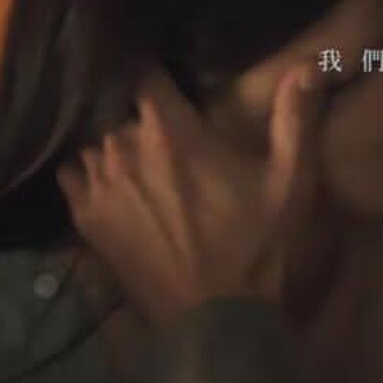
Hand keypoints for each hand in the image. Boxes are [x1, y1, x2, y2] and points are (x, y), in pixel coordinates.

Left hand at [56, 65, 326, 326]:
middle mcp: (123, 146)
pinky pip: (72, 174)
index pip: (143, 72)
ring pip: (94, 139)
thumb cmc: (255, 243)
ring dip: (113, 141)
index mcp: (170, 129)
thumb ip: (294, 118)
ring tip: (138, 156)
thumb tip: (309, 66)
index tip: (169, 76)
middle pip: (121, 108)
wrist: (216, 316)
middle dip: (141, 113)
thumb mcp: (288, 180)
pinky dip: (88, 171)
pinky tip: (111, 182)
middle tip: (167, 128)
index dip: (155, 71)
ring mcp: (98, 183)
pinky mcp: (85, 217)